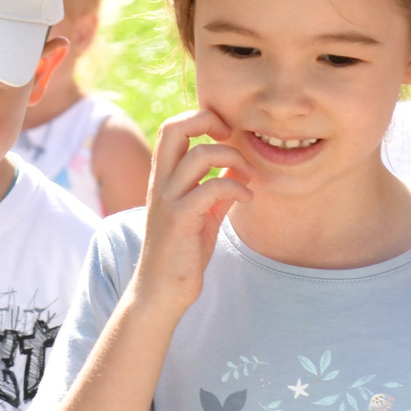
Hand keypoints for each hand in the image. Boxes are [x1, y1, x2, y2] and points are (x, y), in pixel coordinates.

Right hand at [125, 111, 250, 319]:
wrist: (162, 291)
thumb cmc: (182, 253)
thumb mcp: (202, 214)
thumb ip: (216, 190)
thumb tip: (239, 169)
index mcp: (164, 178)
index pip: (173, 128)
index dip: (200, 119)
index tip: (226, 134)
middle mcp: (161, 183)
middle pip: (174, 128)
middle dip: (207, 120)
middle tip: (231, 136)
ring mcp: (168, 200)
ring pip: (199, 155)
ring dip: (233, 157)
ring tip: (249, 175)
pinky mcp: (180, 219)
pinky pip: (211, 188)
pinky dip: (236, 187)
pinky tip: (247, 198)